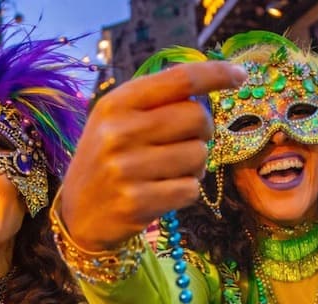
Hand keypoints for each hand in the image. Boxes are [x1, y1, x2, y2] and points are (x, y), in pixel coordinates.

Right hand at [59, 62, 246, 250]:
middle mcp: (119, 132)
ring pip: (198, 156)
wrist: (77, 216)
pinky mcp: (136, 202)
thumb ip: (156, 101)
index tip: (240, 76)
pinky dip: (185, 192)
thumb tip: (210, 84)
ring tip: (169, 173)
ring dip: (194, 167)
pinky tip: (163, 193)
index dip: (216, 74)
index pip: (179, 79)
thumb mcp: (117, 121)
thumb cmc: (107, 161)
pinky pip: (190, 190)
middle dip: (202, 133)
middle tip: (184, 144)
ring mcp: (126, 169)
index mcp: (117, 103)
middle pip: (197, 118)